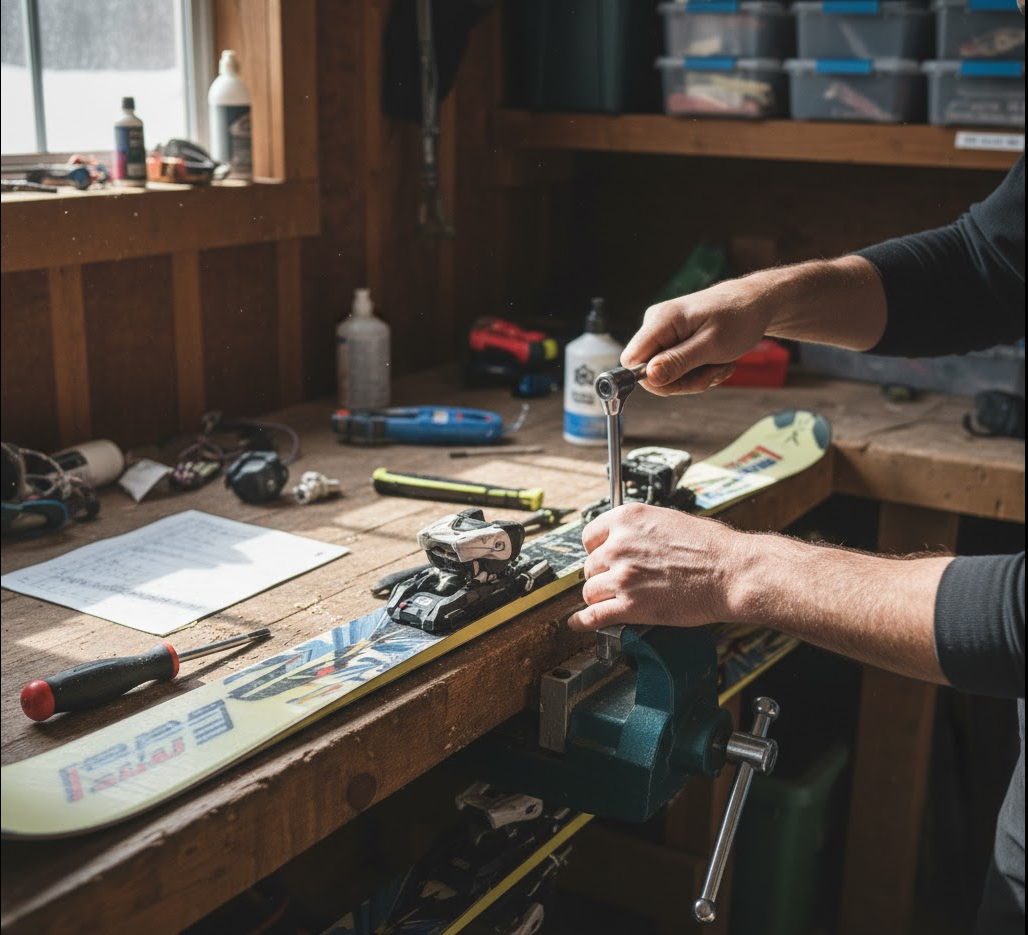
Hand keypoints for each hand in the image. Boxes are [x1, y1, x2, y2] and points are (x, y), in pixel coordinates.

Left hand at [566, 502, 741, 631]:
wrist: (731, 571)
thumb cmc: (711, 546)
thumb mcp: (668, 520)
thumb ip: (639, 530)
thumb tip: (627, 541)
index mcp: (627, 518)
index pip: (590, 537)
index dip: (596, 551)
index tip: (601, 559)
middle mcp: (619, 545)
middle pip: (590, 566)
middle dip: (602, 575)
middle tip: (619, 582)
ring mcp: (623, 576)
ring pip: (591, 592)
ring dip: (600, 597)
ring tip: (613, 601)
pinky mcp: (631, 606)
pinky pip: (594, 616)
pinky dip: (583, 622)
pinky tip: (578, 623)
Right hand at [622, 277, 772, 395]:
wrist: (755, 304)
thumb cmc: (738, 318)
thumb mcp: (712, 344)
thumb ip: (679, 361)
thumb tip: (648, 377)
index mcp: (661, 320)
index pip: (631, 360)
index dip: (653, 379)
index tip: (684, 379)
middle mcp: (656, 326)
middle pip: (650, 373)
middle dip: (683, 381)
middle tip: (712, 372)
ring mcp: (664, 335)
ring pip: (665, 376)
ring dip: (696, 378)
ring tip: (719, 364)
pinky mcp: (672, 342)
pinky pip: (675, 371)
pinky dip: (699, 373)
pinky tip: (716, 362)